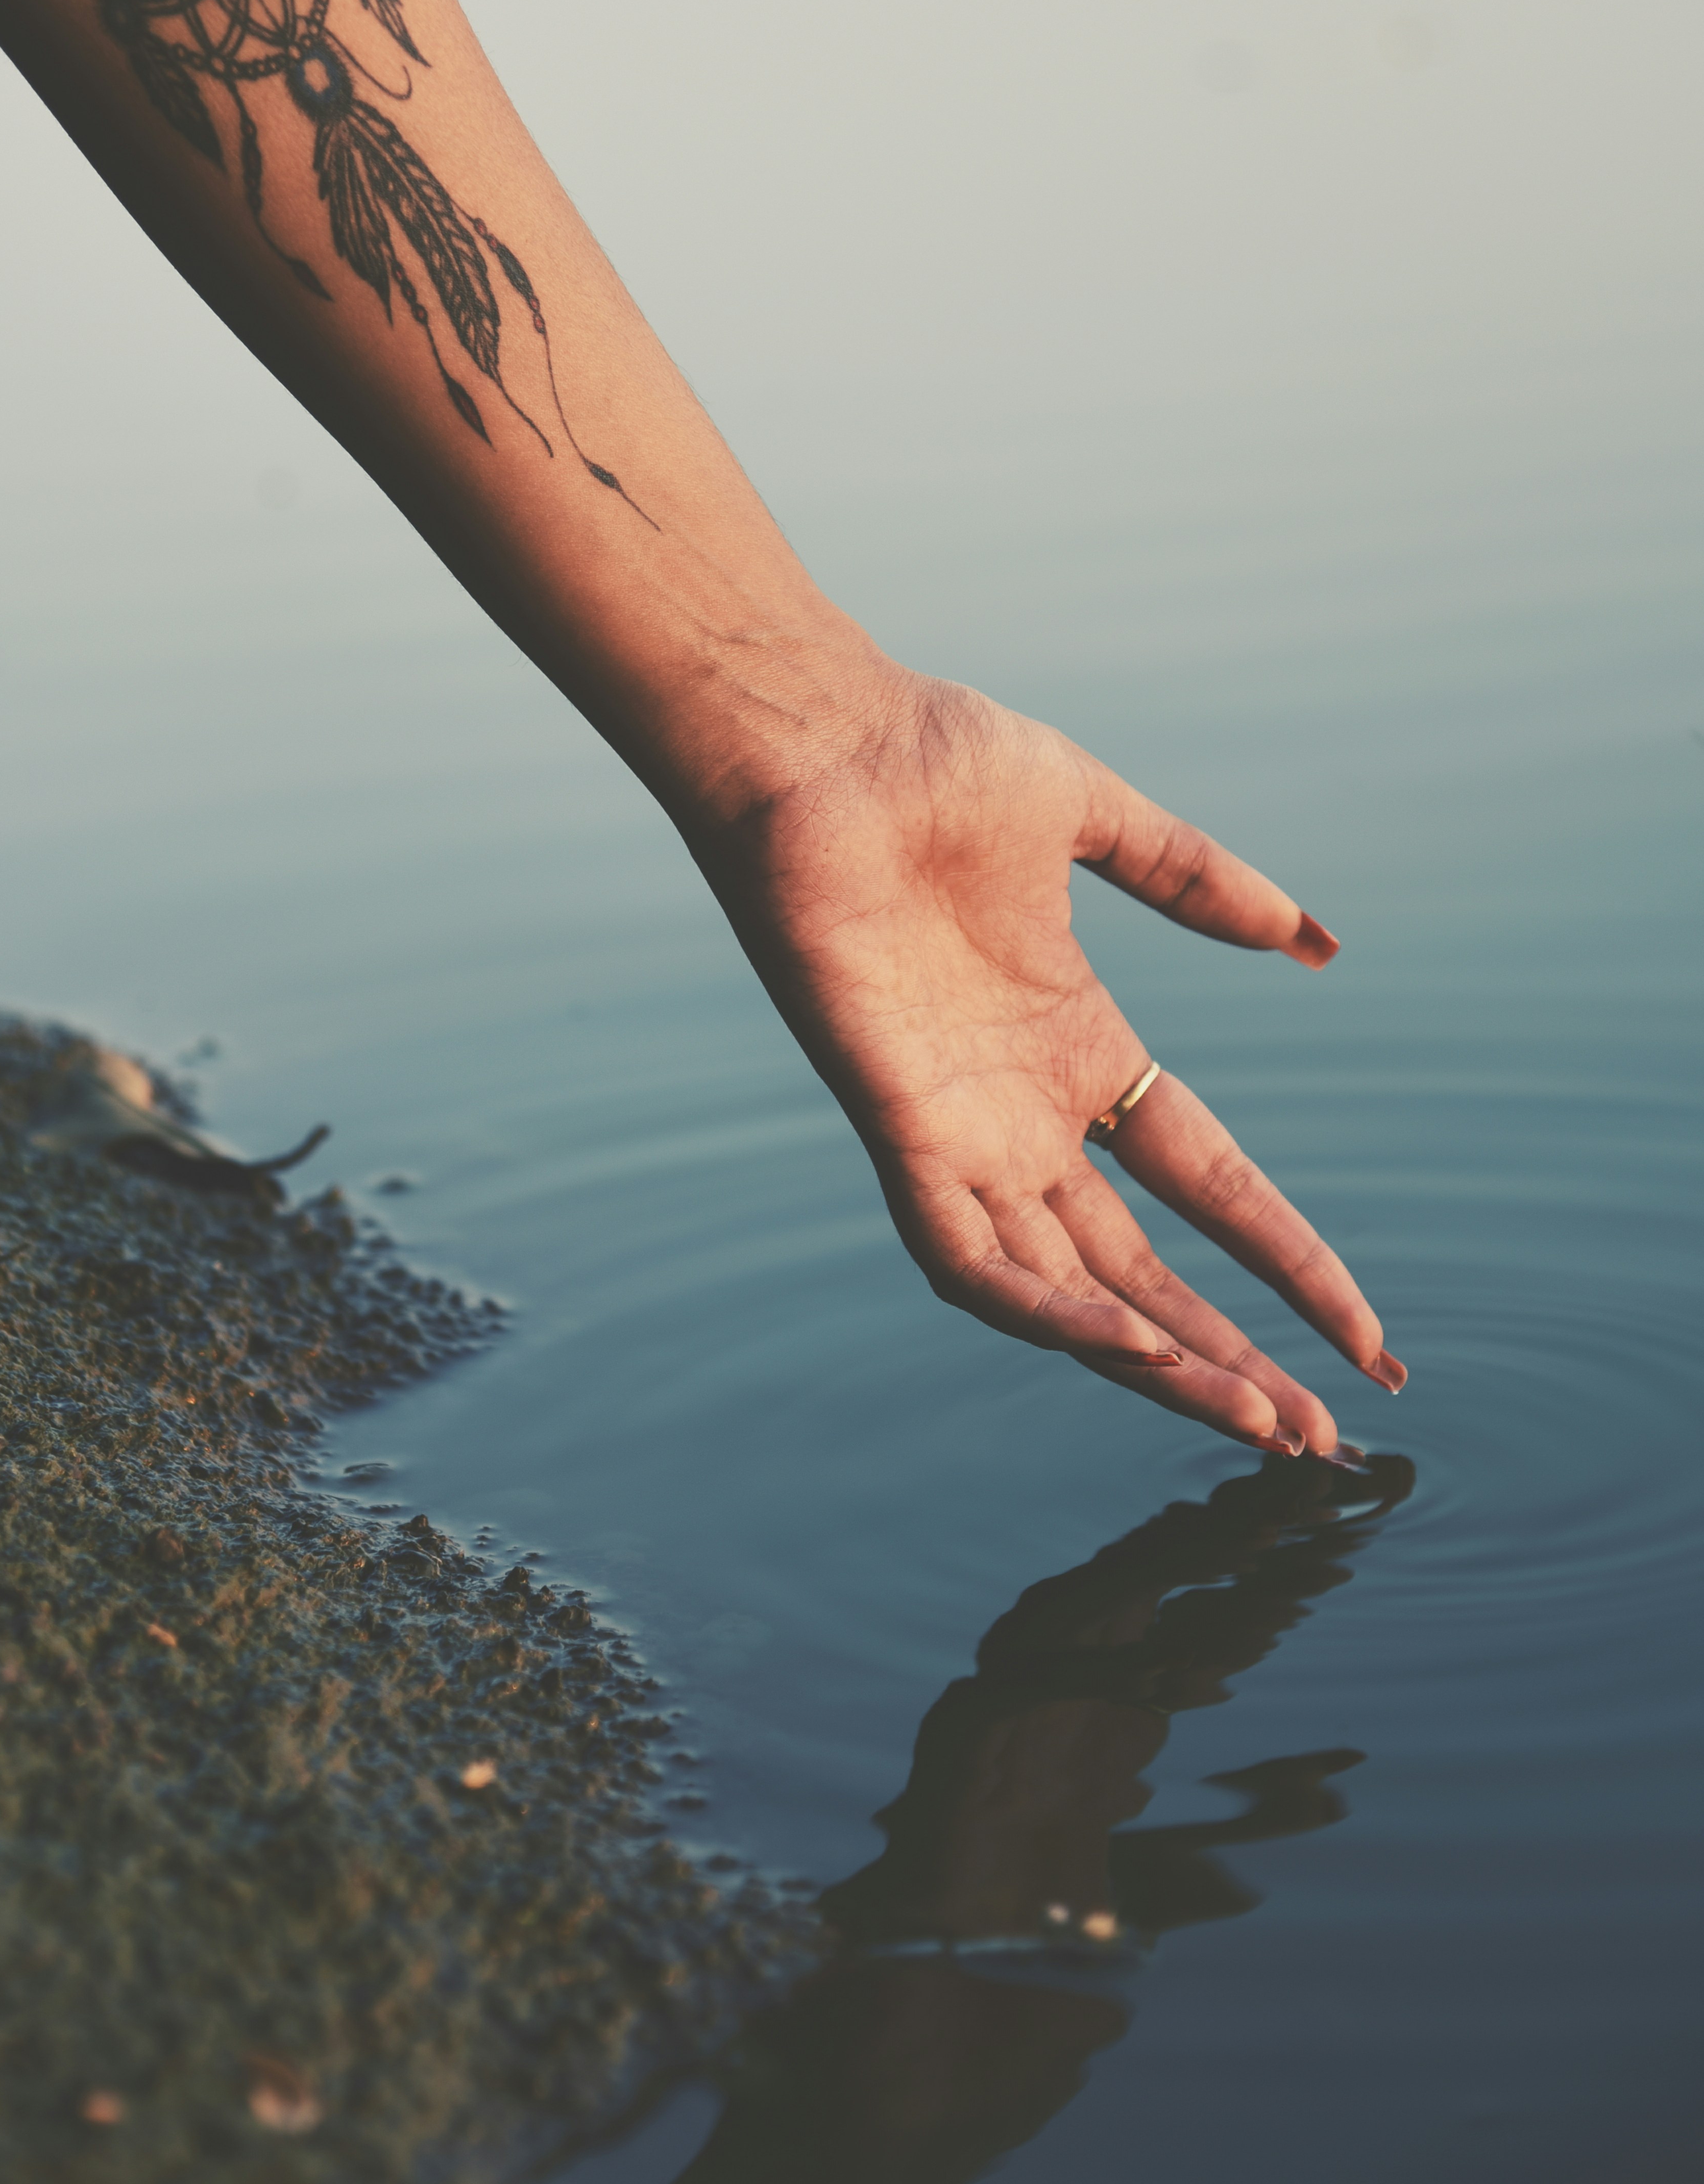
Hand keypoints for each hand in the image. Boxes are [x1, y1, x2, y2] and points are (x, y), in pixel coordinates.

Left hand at [694, 670, 1404, 1451]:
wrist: (818, 746)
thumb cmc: (929, 762)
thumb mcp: (1097, 820)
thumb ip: (1201, 881)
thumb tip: (1317, 941)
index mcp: (1077, 1051)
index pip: (1208, 1187)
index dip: (1286, 1261)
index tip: (1365, 1339)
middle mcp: (1023, 1116)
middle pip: (1149, 1272)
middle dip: (1235, 1355)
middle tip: (1319, 1437)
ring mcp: (963, 1133)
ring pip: (1072, 1295)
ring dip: (1163, 1363)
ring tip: (1256, 1422)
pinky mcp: (900, 1132)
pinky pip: (977, 1264)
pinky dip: (1052, 1317)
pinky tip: (1134, 1352)